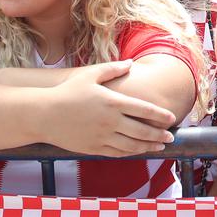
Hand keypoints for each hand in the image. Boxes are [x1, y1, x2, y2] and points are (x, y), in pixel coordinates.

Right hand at [42, 61, 178, 156]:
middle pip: (143, 130)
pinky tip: (138, 151)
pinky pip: (118, 153)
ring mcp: (102, 136)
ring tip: (160, 146)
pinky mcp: (94, 148)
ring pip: (132, 145)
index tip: (172, 118)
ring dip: (149, 146)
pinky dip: (131, 153)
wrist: (44, 115)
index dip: (160, 115)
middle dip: (160, 135)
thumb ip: (113, 69)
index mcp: (113, 102)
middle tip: (171, 136)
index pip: (144, 109)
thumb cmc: (67, 92)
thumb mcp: (90, 75)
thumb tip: (131, 63)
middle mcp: (110, 121)